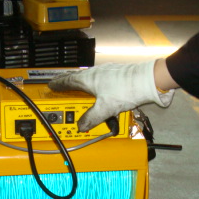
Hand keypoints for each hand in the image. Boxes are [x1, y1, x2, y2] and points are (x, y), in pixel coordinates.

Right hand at [48, 60, 173, 131]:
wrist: (147, 81)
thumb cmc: (126, 89)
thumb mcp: (105, 109)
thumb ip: (91, 118)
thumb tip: (82, 125)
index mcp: (89, 79)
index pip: (68, 81)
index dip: (58, 85)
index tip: (51, 85)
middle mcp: (96, 73)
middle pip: (77, 78)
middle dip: (68, 82)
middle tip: (60, 84)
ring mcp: (107, 73)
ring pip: (89, 79)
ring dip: (81, 85)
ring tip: (77, 90)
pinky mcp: (117, 75)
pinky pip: (100, 81)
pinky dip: (94, 87)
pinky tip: (99, 93)